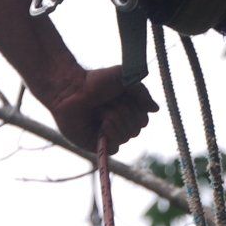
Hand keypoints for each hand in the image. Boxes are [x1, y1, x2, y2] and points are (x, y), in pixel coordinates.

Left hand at [44, 67, 159, 154]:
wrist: (70, 88)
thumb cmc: (95, 81)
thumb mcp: (124, 77)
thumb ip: (142, 92)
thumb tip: (155, 110)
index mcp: (127, 110)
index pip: (143, 120)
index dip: (136, 110)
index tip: (124, 97)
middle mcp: (119, 124)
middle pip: (136, 130)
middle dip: (124, 113)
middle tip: (107, 103)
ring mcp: (108, 135)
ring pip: (125, 137)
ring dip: (114, 120)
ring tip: (99, 111)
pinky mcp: (96, 144)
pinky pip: (114, 148)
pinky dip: (110, 135)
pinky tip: (100, 126)